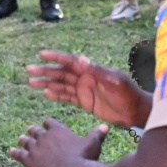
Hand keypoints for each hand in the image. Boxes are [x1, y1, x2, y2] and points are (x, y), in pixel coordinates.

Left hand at [9, 118, 107, 166]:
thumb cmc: (84, 159)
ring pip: (25, 141)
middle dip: (33, 131)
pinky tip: (11, 151)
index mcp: (57, 130)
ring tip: (21, 140)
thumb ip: (97, 134)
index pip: (48, 123)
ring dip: (23, 140)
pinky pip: (18, 154)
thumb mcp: (92, 144)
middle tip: (31, 132)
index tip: (46, 126)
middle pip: (35, 130)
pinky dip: (15, 152)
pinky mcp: (28, 160)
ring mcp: (34, 148)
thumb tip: (106, 126)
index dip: (47, 125)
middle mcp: (43, 136)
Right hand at [26, 49, 148, 127]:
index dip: (56, 57)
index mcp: (91, 70)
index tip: (41, 55)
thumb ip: (97, 70)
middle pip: (61, 73)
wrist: (136, 111)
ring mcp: (83, 90)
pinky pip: (66, 97)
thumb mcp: (114, 81)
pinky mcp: (84, 102)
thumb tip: (80, 59)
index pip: (69, 61)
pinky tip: (45, 94)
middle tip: (29, 70)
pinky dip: (56, 95)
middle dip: (45, 71)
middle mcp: (85, 78)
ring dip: (46, 83)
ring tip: (31, 83)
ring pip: (61, 85)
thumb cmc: (128, 94)